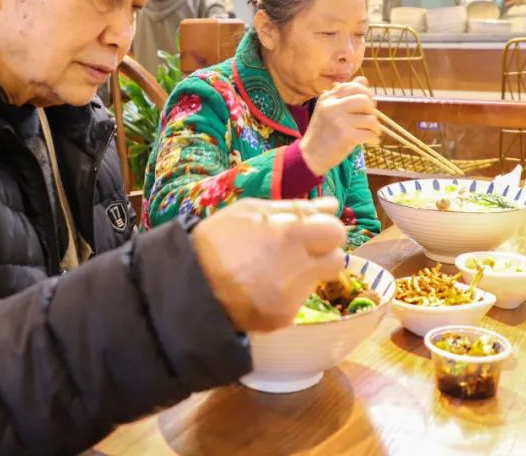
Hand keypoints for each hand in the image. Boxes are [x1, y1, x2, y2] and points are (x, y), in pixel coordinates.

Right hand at [191, 197, 345, 331]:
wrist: (189, 285)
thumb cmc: (217, 239)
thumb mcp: (250, 211)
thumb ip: (295, 209)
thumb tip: (331, 206)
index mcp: (291, 235)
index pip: (336, 232)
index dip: (325, 230)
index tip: (310, 232)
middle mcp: (298, 267)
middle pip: (336, 260)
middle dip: (322, 254)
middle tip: (297, 252)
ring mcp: (292, 296)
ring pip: (317, 281)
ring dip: (304, 274)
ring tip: (271, 270)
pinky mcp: (283, 318)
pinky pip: (297, 302)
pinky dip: (285, 294)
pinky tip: (261, 289)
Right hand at [299, 77, 379, 175]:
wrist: (310, 156)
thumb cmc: (322, 133)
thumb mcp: (327, 110)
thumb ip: (343, 96)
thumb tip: (364, 81)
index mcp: (328, 97)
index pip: (354, 86)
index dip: (366, 93)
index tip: (366, 105)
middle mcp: (332, 106)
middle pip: (365, 99)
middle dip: (372, 110)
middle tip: (369, 120)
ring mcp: (339, 120)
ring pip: (371, 118)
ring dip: (375, 127)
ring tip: (370, 132)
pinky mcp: (346, 136)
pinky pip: (370, 134)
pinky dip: (374, 138)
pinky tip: (370, 141)